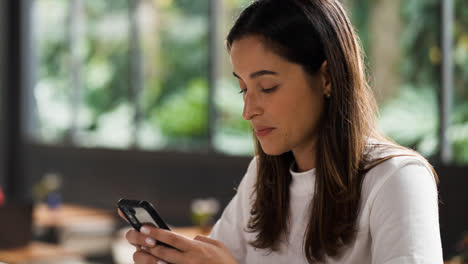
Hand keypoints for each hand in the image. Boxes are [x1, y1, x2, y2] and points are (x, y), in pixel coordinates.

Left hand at [118, 209, 237, 263]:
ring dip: (149, 259)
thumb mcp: (218, 247)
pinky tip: (155, 263)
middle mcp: (189, 261)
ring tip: (141, 252)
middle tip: (136, 237)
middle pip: (163, 251)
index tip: (144, 227)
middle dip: (148, 244)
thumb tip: (192, 238)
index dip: (157, 232)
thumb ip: (203, 240)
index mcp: (196, 249)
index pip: (173, 238)